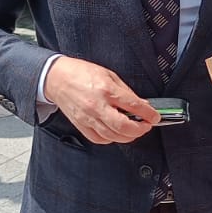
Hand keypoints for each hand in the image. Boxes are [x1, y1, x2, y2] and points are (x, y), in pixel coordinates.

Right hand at [44, 56, 158, 144]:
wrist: (57, 78)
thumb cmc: (81, 73)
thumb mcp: (109, 75)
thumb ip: (126, 92)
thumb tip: (141, 104)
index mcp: (106, 90)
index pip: (133, 106)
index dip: (148, 114)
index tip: (155, 116)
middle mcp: (97, 106)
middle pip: (124, 127)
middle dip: (140, 130)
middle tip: (146, 126)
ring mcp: (88, 118)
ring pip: (113, 136)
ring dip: (128, 136)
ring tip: (133, 129)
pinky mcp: (81, 125)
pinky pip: (100, 139)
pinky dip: (111, 138)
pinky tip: (115, 132)